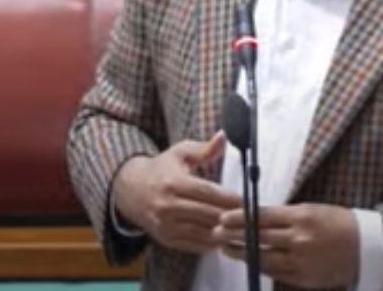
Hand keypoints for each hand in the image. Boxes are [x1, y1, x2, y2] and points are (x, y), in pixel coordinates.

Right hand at [112, 132, 241, 253]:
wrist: (130, 190)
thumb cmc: (161, 169)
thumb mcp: (179, 153)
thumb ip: (204, 149)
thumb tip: (223, 136)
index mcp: (173, 182)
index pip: (208, 193)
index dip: (230, 198)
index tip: (248, 201)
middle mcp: (168, 206)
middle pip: (208, 214)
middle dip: (232, 217)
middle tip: (251, 218)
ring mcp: (166, 225)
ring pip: (203, 233)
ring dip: (225, 233)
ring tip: (242, 229)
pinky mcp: (167, 239)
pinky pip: (195, 245)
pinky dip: (212, 243)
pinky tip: (225, 238)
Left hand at [215, 203, 359, 288]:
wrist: (365, 246)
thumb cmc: (338, 223)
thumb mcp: (312, 210)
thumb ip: (286, 216)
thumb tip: (257, 218)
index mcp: (301, 216)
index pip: (262, 216)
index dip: (240, 217)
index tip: (223, 217)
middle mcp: (299, 238)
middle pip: (258, 237)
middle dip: (234, 235)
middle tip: (216, 233)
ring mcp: (301, 260)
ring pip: (263, 257)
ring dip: (241, 253)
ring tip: (226, 249)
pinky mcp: (304, 277)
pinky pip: (276, 273)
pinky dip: (260, 266)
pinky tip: (249, 262)